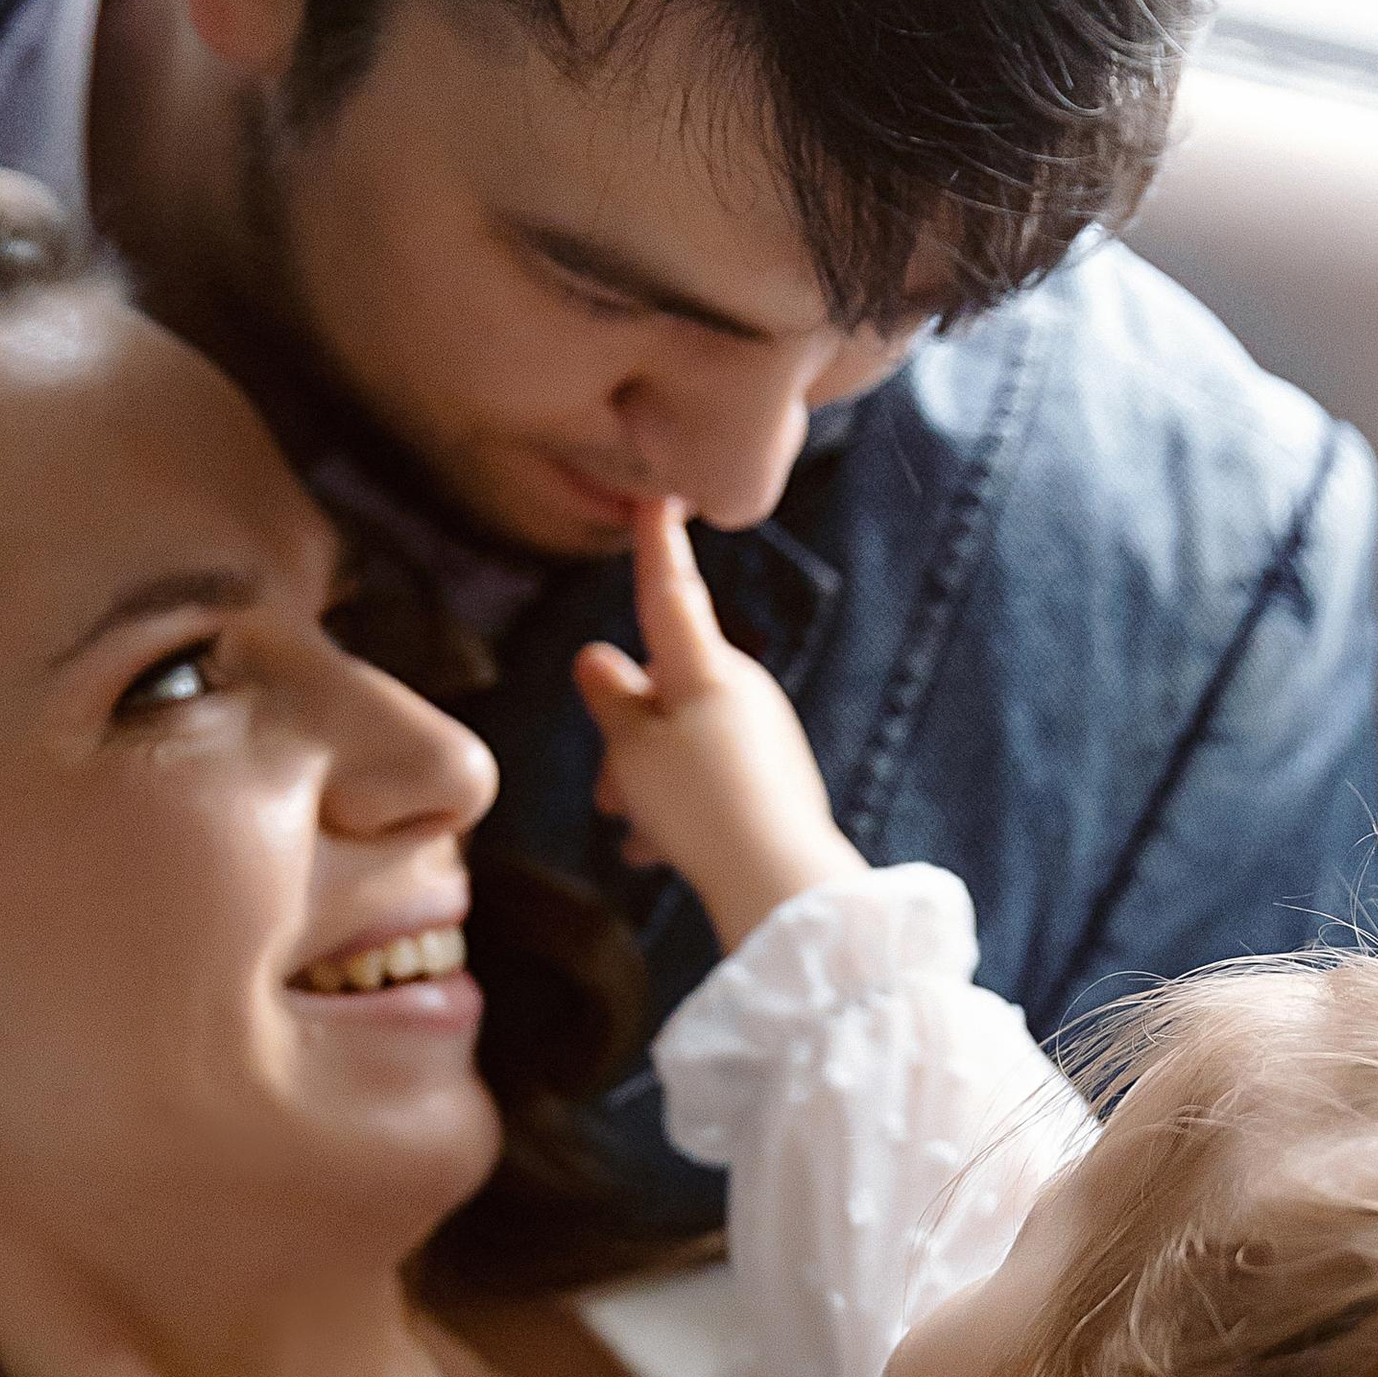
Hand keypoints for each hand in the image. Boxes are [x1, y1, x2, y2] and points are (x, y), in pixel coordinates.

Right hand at [576, 500, 867, 951]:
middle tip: (607, 795)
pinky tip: (659, 853)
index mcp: (704, 667)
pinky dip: (677, 808)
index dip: (655, 546)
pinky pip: (708, 777)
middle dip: (624, 736)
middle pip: (661, 689)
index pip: (668, 592)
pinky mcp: (772, 775)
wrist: (780, 881)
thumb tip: (597, 657)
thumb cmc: (699, 806)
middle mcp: (739, 688)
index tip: (657, 495)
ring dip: (644, 781)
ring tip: (635, 833)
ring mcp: (759, 732)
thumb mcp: (632, 749)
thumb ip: (611, 697)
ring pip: (678, 739)